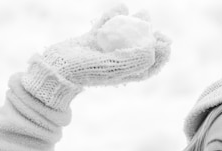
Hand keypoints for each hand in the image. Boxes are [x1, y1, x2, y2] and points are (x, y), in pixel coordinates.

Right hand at [21, 4, 170, 107]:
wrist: (55, 69)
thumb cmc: (83, 72)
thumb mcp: (111, 67)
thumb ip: (131, 61)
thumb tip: (152, 52)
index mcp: (124, 73)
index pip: (147, 66)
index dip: (160, 56)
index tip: (167, 43)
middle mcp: (116, 62)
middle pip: (137, 49)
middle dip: (149, 37)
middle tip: (156, 26)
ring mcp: (103, 51)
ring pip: (123, 36)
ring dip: (134, 24)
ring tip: (144, 12)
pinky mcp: (90, 40)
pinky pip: (104, 27)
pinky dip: (112, 17)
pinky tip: (122, 6)